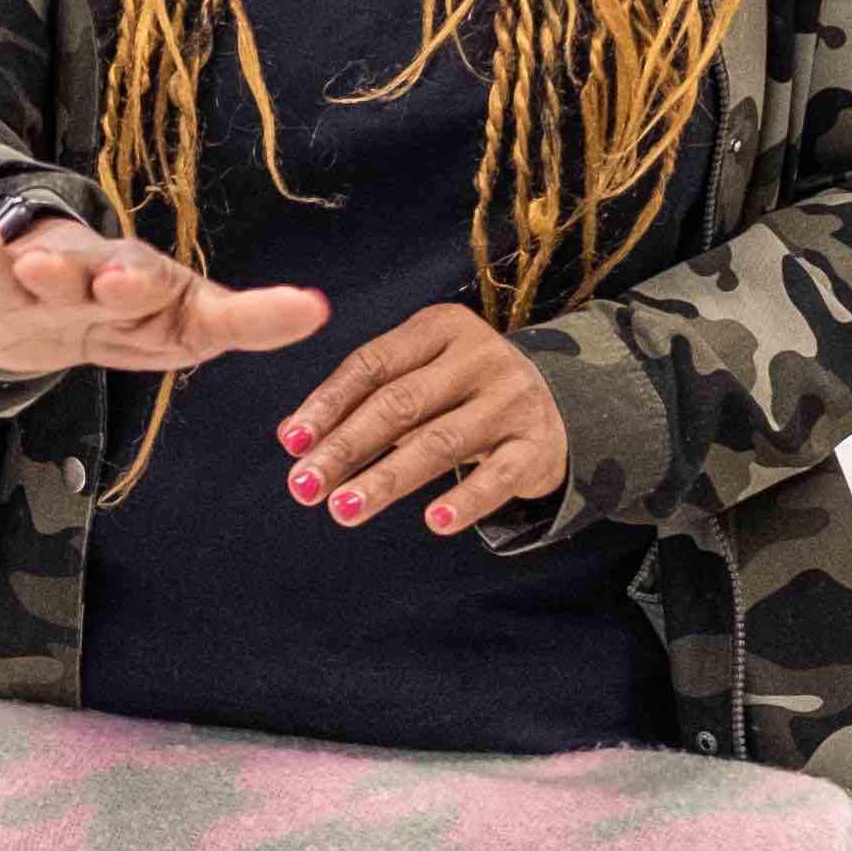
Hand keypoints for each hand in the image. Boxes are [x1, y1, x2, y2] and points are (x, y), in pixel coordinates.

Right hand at [0, 214, 323, 383]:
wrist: (60, 307)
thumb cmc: (136, 314)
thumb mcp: (194, 322)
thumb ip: (251, 318)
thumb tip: (324, 308)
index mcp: (128, 286)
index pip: (138, 283)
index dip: (135, 284)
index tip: (132, 280)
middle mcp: (72, 282)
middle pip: (65, 276)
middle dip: (56, 269)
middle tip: (42, 258)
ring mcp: (20, 295)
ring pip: (3, 277)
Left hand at [278, 303, 571, 536]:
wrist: (560, 404)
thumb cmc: (463, 393)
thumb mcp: (417, 379)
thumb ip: (359, 400)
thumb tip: (291, 436)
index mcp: (440, 328)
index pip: (372, 364)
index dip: (328, 404)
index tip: (291, 444)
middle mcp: (478, 356)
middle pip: (400, 403)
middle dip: (346, 448)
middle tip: (304, 486)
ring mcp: (511, 400)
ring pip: (440, 442)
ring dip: (387, 479)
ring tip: (344, 509)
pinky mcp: (537, 445)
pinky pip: (498, 477)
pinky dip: (467, 500)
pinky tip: (435, 522)